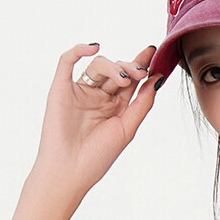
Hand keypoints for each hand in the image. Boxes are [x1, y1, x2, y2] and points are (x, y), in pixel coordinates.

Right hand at [30, 41, 166, 202]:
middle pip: (116, 71)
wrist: (70, 171)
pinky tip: (93, 48)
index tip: (153, 53)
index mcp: (115, 107)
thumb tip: (157, 78)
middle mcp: (98, 96)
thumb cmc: (98, 157)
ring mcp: (80, 91)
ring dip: (112, 66)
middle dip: (130, 67)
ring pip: (97, 66)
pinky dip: (78, 50)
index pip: (130, 80)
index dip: (141, 65)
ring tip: (123, 77)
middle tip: (140, 71)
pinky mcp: (61, 88)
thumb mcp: (127, 129)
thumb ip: (142, 103)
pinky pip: (66, 62)